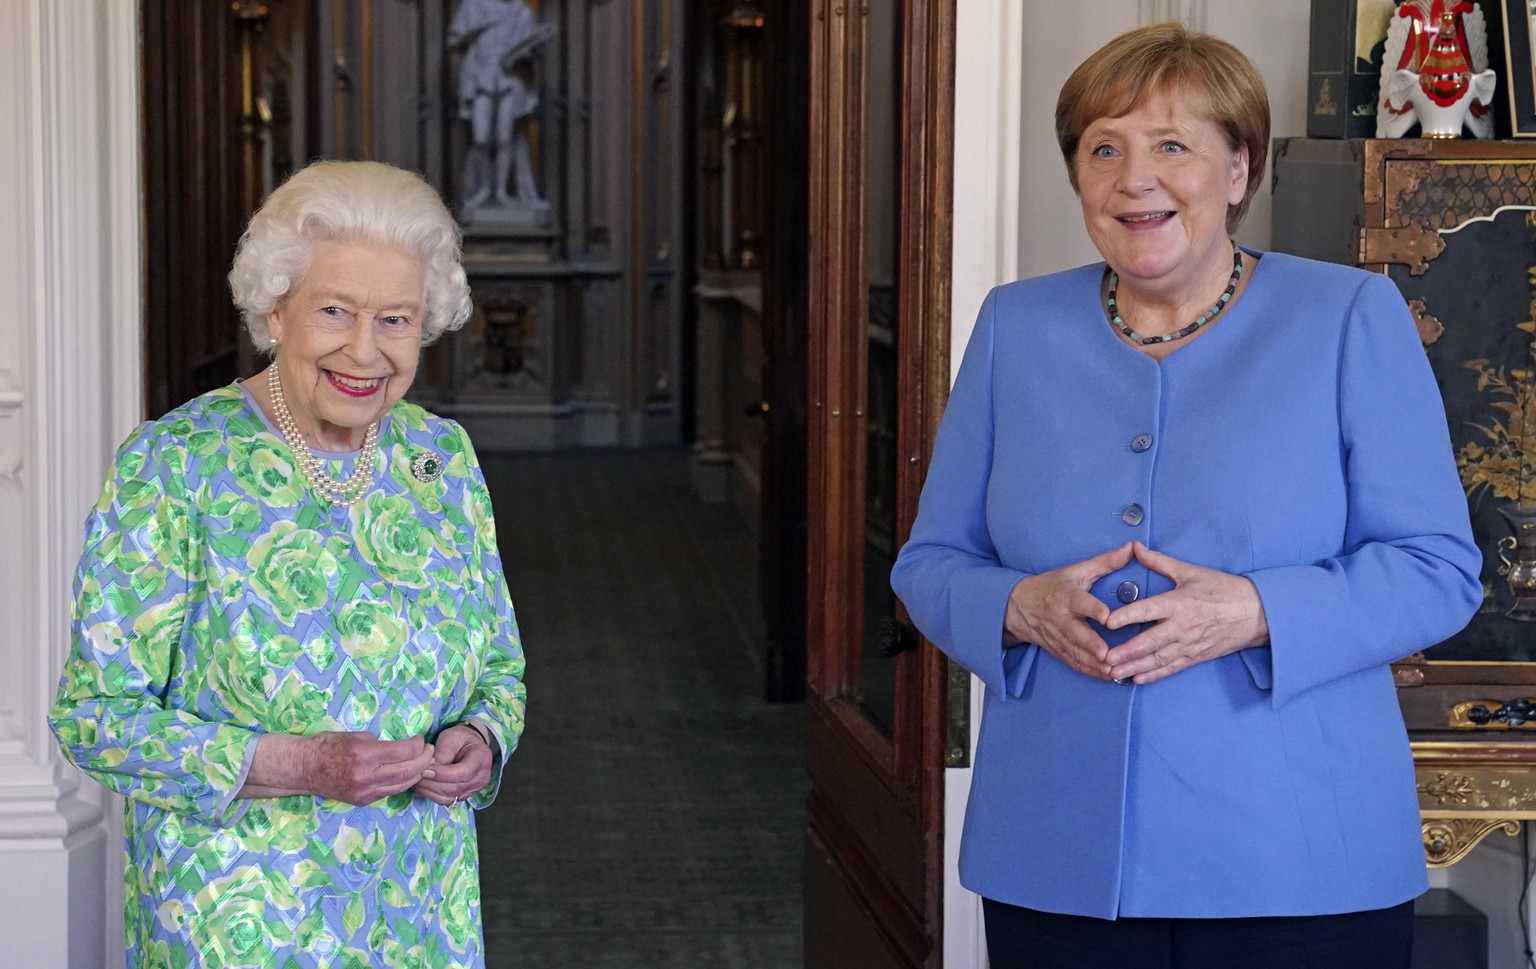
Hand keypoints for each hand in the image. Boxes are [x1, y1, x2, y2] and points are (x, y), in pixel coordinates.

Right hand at [304, 732, 437, 805]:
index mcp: (365, 755)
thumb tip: (403, 748)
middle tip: (429, 752)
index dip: (418, 745)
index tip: (421, 739)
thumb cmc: (328, 745)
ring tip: (423, 764)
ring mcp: (364, 792)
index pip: (403, 752)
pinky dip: (401, 782)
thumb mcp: (356, 736)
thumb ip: (381, 744)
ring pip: (401, 785)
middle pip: (407, 771)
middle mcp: (366, 776)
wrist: (305, 768)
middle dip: (424, 761)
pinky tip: (406, 774)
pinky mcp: (362, 801)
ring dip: (416, 774)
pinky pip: (389, 792)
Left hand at [413, 724, 493, 808]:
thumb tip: (430, 769)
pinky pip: (446, 800)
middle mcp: (481, 778)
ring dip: (430, 791)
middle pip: (454, 788)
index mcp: (481, 759)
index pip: (463, 773)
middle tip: (416, 775)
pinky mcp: (463, 796)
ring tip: (417, 780)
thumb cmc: (460, 738)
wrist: (469, 745)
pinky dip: (432, 795)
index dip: (443, 774)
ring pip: (449, 797)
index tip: (425, 770)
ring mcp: (473, 790)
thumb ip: (443, 753)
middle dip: (432, 783)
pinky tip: (423, 786)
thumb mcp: (451, 737)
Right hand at [1003, 542, 1134, 681]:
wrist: (1018, 605)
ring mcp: (1057, 637)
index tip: (1108, 618)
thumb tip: (1132, 548)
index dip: (1094, 610)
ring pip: (1076, 653)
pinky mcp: (1057, 650)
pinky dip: (1090, 672)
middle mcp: (1060, 618)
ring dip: (1094, 664)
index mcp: (1066, 596)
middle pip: (1076, 633)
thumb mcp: (1076, 570)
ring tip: (1113, 671)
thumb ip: (1106, 562)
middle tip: (1108, 655)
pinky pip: (1074, 663)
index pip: (1081, 603)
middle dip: (1091, 646)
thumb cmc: (1052, 586)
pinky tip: (1107, 677)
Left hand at [1103, 542, 1268, 684]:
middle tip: (1105, 658)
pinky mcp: (1196, 656)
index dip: (1128, 616)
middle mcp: (1183, 626)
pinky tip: (1137, 679)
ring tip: (1113, 673)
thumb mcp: (1191, 572)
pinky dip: (1154, 675)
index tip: (1108, 622)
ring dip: (1135, 667)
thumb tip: (1134, 548)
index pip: (1149, 610)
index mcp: (1180, 603)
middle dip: (1127, 652)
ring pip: (1158, 659)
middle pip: (1151, 641)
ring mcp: (1190, 644)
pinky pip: (1172, 668)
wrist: (1256, 613)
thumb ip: (1159, 562)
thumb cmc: (1223, 589)